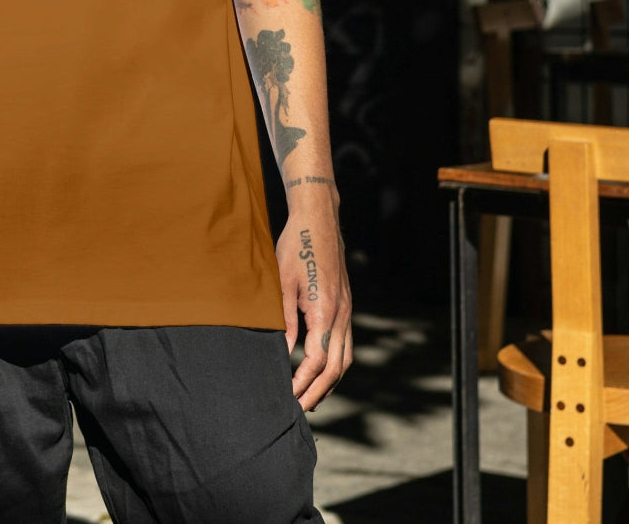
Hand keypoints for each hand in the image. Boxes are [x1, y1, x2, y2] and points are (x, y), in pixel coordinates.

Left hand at [275, 193, 352, 411]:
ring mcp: (346, 309)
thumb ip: (283, 321)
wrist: (318, 218)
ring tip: (310, 397)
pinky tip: (319, 368)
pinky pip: (345, 343)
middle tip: (299, 409)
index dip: (304, 382)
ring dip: (330, 381)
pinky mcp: (345, 305)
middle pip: (337, 366)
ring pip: (346, 358)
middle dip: (318, 391)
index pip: (318, 360)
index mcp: (325, 310)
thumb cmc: (295, 246)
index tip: (289, 398)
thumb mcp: (282, 283)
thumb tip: (282, 355)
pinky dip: (335, 363)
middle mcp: (341, 314)